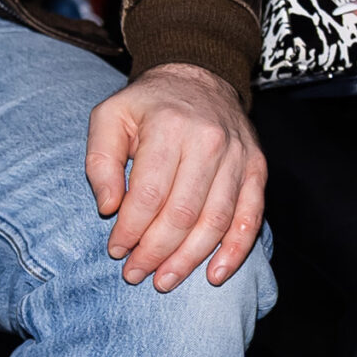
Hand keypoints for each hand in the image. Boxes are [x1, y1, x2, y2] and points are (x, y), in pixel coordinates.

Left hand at [85, 62, 265, 293]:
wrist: (197, 76)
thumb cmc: (147, 105)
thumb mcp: (109, 117)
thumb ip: (100, 161)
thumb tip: (109, 207)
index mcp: (170, 127)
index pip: (149, 194)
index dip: (131, 230)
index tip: (116, 250)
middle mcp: (209, 142)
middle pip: (183, 213)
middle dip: (156, 251)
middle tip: (135, 274)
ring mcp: (238, 157)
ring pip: (215, 221)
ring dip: (189, 258)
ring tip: (164, 280)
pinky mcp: (256, 169)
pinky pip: (250, 217)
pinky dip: (236, 251)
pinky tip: (216, 274)